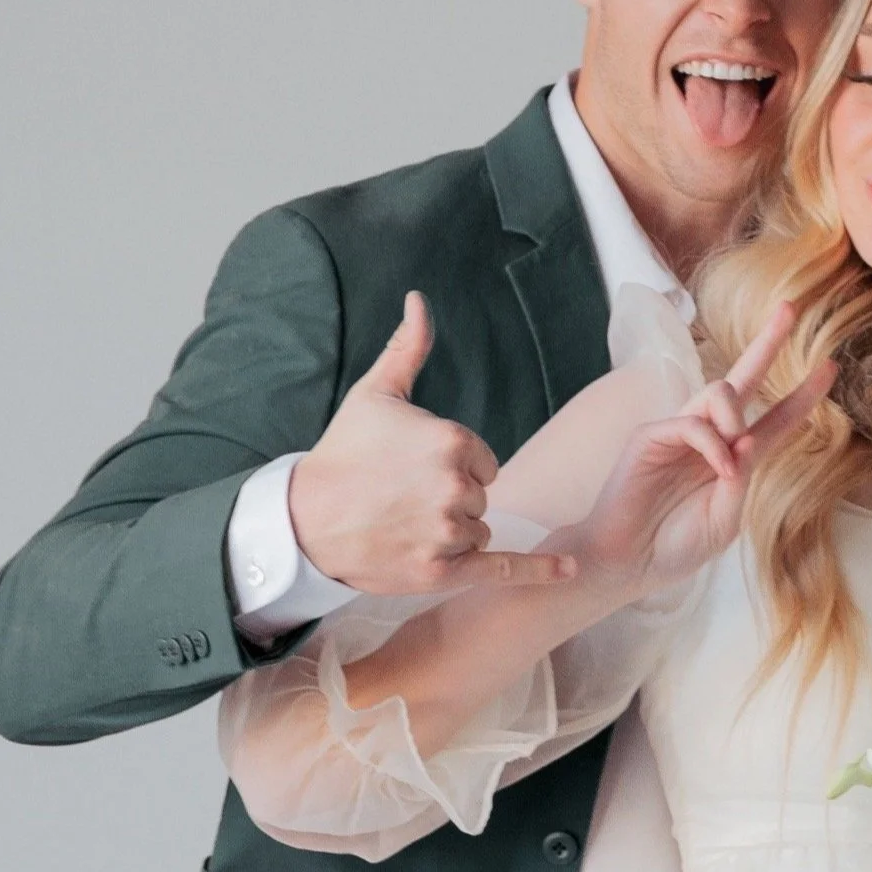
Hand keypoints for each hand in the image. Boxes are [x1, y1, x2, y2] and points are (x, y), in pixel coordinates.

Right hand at [287, 292, 573, 592]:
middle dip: (451, 500)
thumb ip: (408, 348)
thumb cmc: (342, 454)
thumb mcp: (375, 393)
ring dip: (454, 533)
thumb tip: (419, 300)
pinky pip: (501, 568)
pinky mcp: (440, 571)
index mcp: (451, 440)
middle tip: (402, 500)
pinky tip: (570, 570)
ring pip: (479, 531)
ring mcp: (448, 531)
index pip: (484, 462)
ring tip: (404, 526)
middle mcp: (455, 486)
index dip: (455, 468)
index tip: (415, 472)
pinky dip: (538, 571)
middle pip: (481, 496)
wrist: (301, 521)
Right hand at [578, 303, 832, 597]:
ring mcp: (678, 432)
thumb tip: (748, 439)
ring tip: (736, 449)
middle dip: (768, 341)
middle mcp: (707, 437)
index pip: (773, 419)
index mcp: (731, 458)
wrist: (626, 564)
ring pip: (719, 391)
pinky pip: (693, 422)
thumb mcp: (724, 520)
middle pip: (743, 377)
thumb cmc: (672, 546)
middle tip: (790, 308)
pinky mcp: (652, 435)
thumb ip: (742, 482)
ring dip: (737, 414)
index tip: (830, 368)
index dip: (802, 395)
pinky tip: (720, 469)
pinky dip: (713, 444)